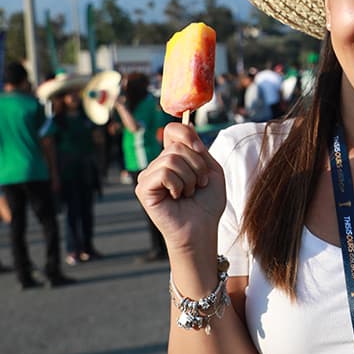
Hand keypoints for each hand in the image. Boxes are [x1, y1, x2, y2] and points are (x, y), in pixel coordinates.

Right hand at [135, 122, 224, 254]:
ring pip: (172, 159)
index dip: (187, 135)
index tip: (201, 151)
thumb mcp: (210, 169)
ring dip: (190, 178)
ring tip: (189, 193)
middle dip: (197, 166)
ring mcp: (148, 175)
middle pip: (178, 146)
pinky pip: (164, 173)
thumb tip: (187, 125)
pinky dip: (178, 185)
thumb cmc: (207, 202)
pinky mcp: (143, 188)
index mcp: (173, 157)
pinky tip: (177, 197)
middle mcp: (158, 164)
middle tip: (199, 184)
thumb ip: (198, 147)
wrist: (202, 228)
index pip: (173, 130)